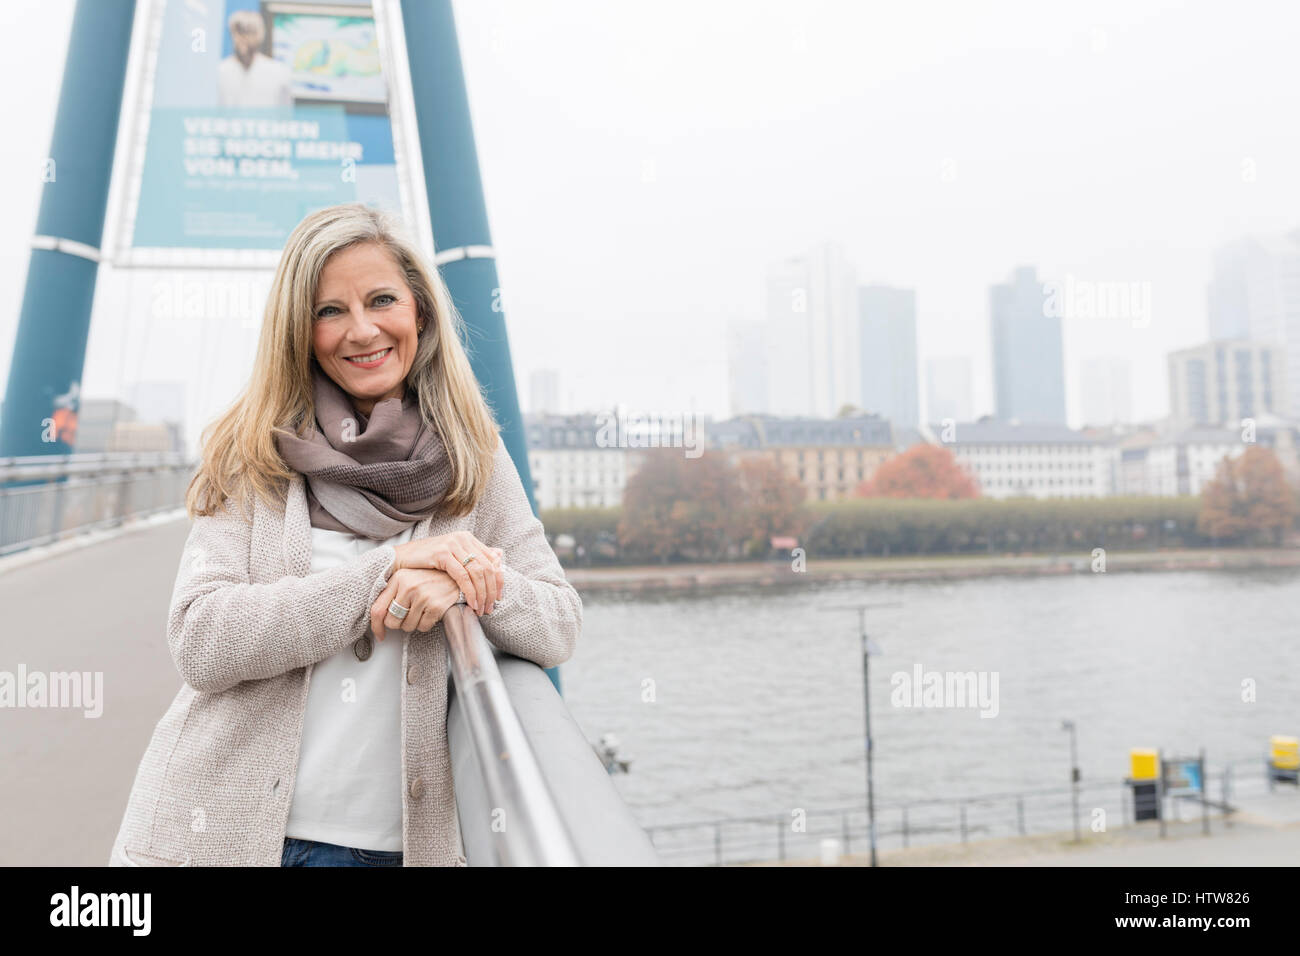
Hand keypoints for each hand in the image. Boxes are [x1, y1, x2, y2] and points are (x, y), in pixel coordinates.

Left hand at [370, 568, 462, 640]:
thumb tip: (378, 620)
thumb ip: (392, 594)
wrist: (458, 576)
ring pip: (407, 626)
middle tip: (409, 615)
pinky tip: (431, 612)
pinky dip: (426, 624)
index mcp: (398, 578)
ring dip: (414, 624)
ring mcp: (423, 596)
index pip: (378, 609)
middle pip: (392, 622)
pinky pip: (422, 627)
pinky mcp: (436, 606)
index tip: (380, 635)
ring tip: (422, 610)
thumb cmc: (431, 579)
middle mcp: (408, 586)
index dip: (376, 626)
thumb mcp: (408, 579)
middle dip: (399, 623)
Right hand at [389, 532, 503, 613]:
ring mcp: (453, 544)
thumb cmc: (425, 562)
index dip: (498, 580)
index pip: (492, 560)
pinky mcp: (443, 553)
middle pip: (487, 567)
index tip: (498, 597)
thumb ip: (471, 560)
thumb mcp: (451, 560)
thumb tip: (498, 559)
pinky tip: (471, 602)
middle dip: (491, 590)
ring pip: (477, 572)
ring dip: (482, 593)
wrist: (400, 559)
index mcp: (467, 539)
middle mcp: (462, 539)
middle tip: (491, 607)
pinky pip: (462, 575)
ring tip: (481, 608)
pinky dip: (470, 591)